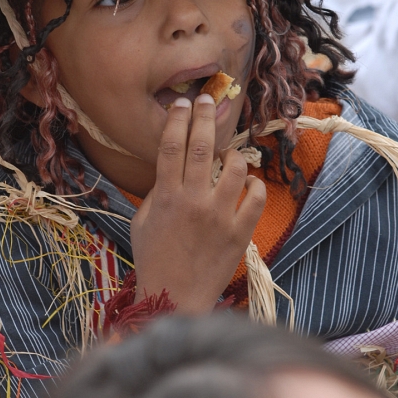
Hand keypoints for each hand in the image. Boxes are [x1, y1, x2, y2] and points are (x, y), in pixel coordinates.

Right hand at [130, 94, 266, 314]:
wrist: (174, 298)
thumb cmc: (153, 259)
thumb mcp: (142, 221)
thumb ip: (156, 192)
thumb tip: (172, 167)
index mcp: (166, 197)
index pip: (171, 147)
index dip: (178, 120)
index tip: (183, 102)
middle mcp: (193, 202)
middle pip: (201, 147)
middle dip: (206, 117)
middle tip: (209, 99)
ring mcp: (218, 217)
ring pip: (234, 168)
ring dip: (233, 155)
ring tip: (229, 154)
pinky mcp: (239, 233)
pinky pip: (255, 199)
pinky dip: (254, 186)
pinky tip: (248, 184)